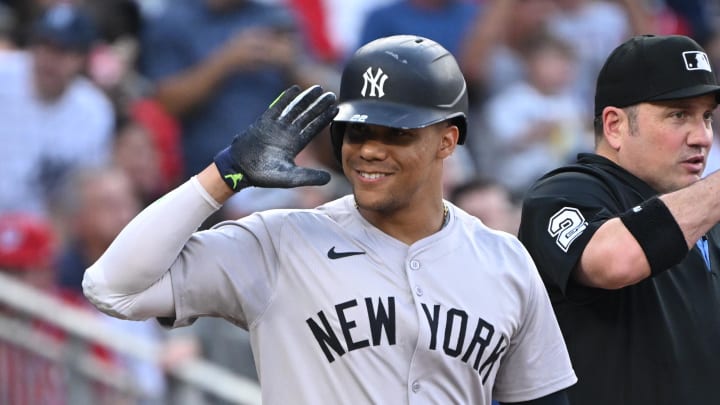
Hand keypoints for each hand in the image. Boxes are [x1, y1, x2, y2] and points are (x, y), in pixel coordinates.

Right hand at [214, 85, 337, 190]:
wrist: (240, 170)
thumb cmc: (264, 175)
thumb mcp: (290, 177)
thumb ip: (309, 177)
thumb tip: (329, 178)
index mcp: (295, 144)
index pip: (313, 128)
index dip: (324, 118)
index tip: (336, 109)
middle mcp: (287, 133)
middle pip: (307, 115)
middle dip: (319, 105)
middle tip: (332, 95)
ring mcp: (276, 126)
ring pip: (294, 109)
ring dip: (305, 99)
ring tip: (318, 89)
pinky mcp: (263, 122)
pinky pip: (276, 108)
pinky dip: (285, 99)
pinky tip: (295, 89)